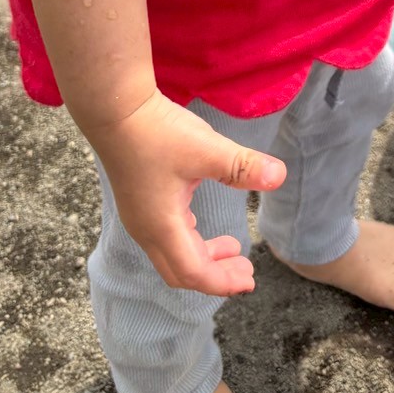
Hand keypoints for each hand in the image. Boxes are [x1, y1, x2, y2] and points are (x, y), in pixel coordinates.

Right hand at [84, 89, 286, 295]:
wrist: (114, 110)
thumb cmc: (158, 132)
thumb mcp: (206, 149)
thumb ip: (242, 166)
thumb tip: (279, 176)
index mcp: (162, 227)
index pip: (195, 273)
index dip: (223, 282)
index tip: (249, 280)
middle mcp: (146, 229)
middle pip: (180, 272)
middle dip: (215, 276)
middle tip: (245, 271)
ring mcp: (139, 216)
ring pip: (171, 255)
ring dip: (201, 258)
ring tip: (231, 249)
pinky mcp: (137, 200)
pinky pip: (163, 237)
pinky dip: (188, 241)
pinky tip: (199, 225)